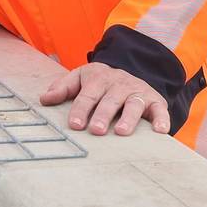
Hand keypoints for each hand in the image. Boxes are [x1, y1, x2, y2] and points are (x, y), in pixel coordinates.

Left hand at [40, 62, 170, 136]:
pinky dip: (162, 119)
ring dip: (128, 118)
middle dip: (102, 115)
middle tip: (95, 130)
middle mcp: (119, 84)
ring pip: (134, 104)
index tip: (74, 125)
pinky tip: (160, 132)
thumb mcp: (79, 78)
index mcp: (98, 78)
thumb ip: (62, 88)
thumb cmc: (97, 82)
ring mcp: (138, 91)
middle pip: (110, 100)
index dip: (80, 110)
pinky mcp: (155, 100)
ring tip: (121, 132)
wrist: (128, 73)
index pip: (87, 95)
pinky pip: (160, 109)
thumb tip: (44, 99)